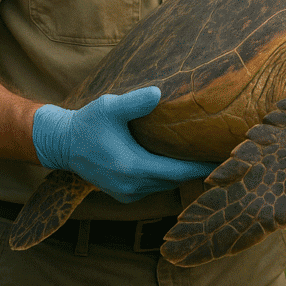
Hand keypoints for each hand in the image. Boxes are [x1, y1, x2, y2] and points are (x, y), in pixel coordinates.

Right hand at [32, 86, 217, 202]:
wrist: (63, 143)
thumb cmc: (88, 123)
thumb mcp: (110, 107)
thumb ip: (135, 102)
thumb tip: (158, 93)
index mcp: (133, 168)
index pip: (177, 171)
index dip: (201, 166)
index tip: (222, 158)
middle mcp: (132, 186)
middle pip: (175, 180)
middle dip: (197, 169)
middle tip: (221, 153)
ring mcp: (127, 192)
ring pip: (165, 184)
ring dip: (183, 173)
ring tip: (205, 156)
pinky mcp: (124, 192)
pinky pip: (154, 186)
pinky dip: (168, 175)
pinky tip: (179, 160)